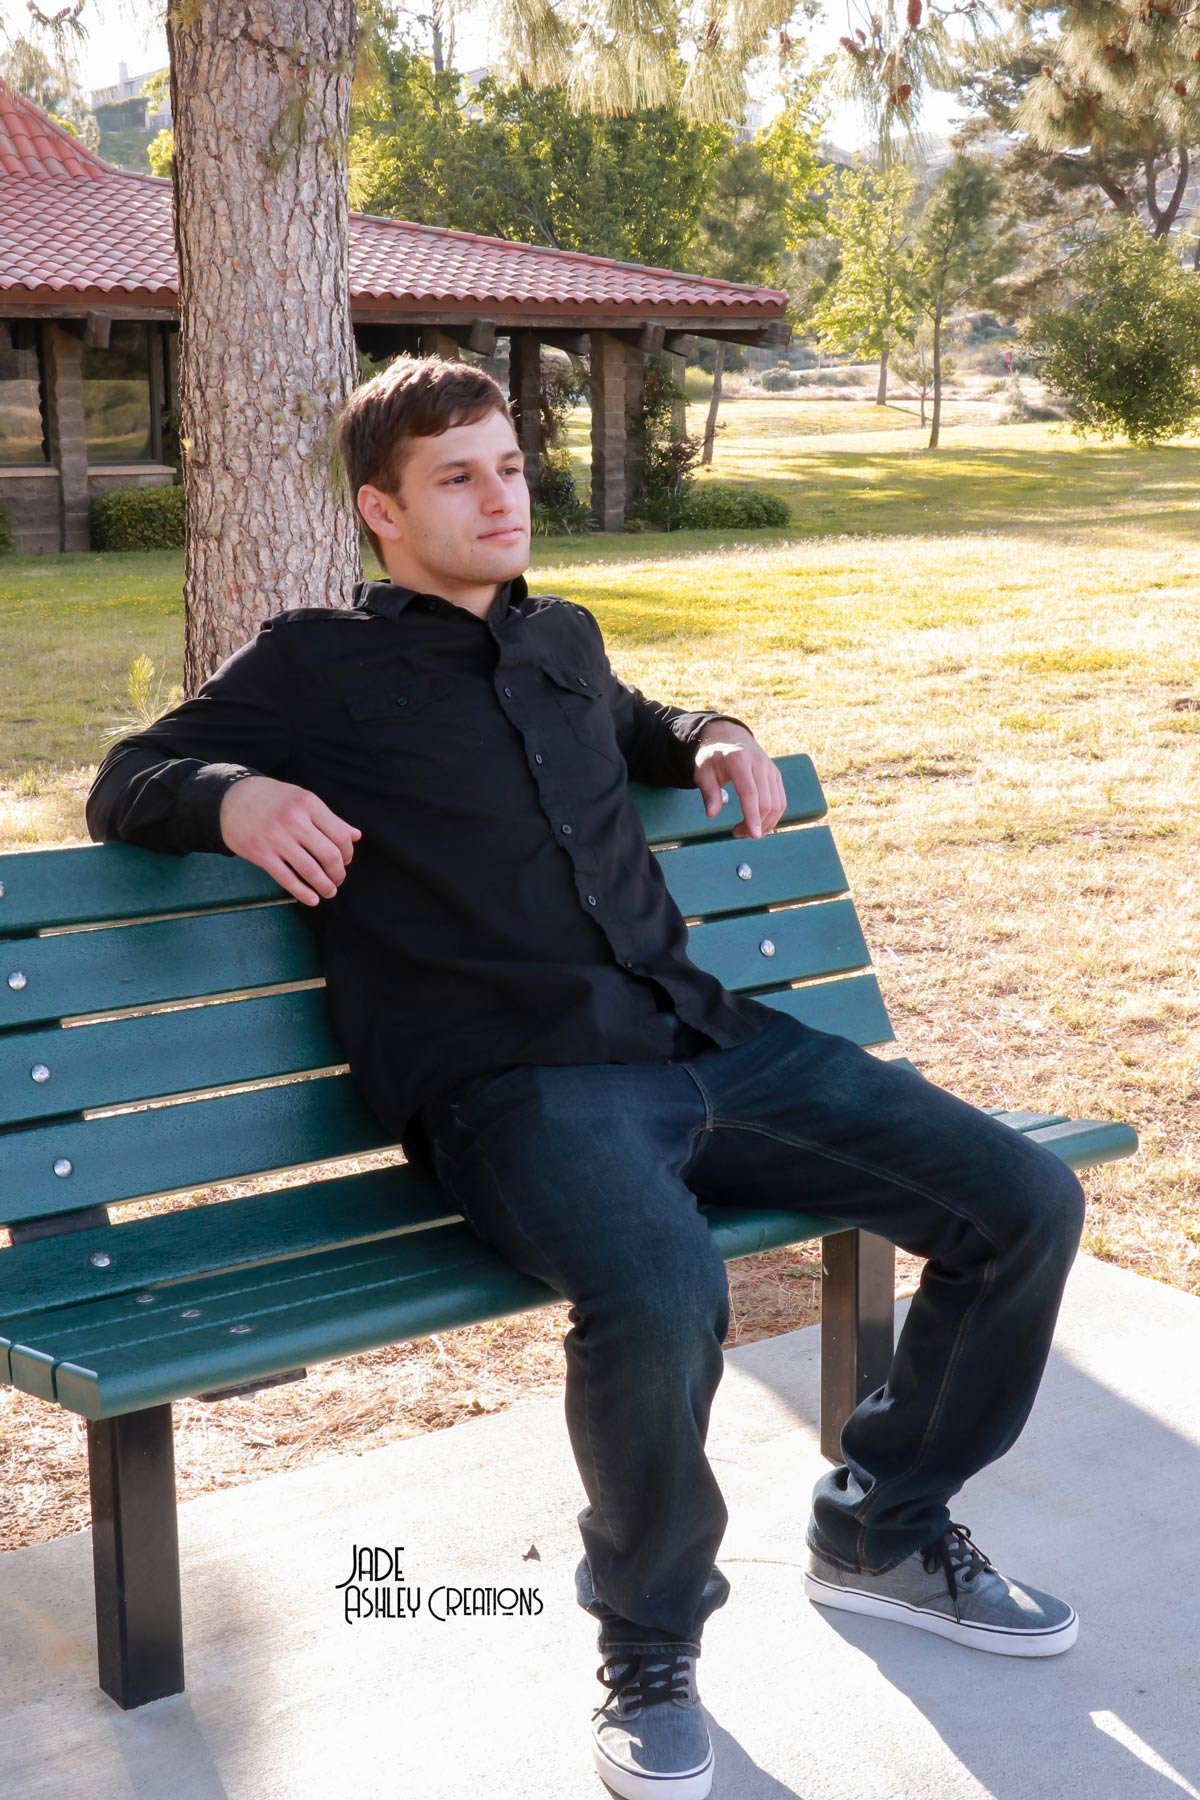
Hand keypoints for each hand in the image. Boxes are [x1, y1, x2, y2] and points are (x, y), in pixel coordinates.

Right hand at [219, 776, 361, 906]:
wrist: (231, 799)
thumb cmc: (273, 799)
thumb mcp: (303, 800)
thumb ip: (330, 819)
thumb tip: (356, 836)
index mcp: (309, 804)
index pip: (340, 835)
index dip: (348, 853)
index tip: (346, 861)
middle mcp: (294, 820)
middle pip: (329, 855)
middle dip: (338, 873)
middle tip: (338, 879)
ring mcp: (276, 838)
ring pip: (310, 870)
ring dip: (324, 885)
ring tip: (329, 891)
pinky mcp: (261, 853)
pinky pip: (287, 878)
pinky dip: (303, 893)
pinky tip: (312, 899)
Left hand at [693, 722, 785, 839]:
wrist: (730, 738)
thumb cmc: (714, 757)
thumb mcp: (703, 772)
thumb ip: (708, 792)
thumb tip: (712, 814)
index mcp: (738, 761)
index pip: (750, 793)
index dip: (753, 816)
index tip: (753, 834)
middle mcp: (759, 764)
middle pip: (766, 802)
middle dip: (756, 824)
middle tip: (738, 833)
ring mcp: (771, 769)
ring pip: (777, 804)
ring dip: (766, 824)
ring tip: (747, 830)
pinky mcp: (776, 776)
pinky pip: (781, 801)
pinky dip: (773, 817)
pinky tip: (759, 823)